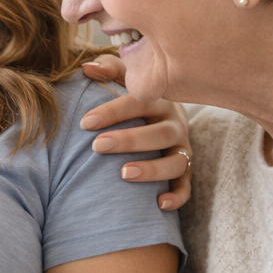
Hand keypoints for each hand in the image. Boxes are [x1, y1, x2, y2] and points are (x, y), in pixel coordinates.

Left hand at [80, 55, 192, 209]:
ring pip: (176, 162)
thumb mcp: (126, 78)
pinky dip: (177, 196)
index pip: (139, 103)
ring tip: (124, 174)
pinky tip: (159, 204)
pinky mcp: (186, 171)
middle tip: (98, 146)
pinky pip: (186, 186)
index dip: (113, 112)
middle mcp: (175, 125)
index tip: (85, 123)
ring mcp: (183, 149)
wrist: (165, 115)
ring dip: (153, 169)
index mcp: (160, 100)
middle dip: (129, 140)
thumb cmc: (137, 96)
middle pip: (159, 134)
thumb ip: (109, 69)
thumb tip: (87, 67)